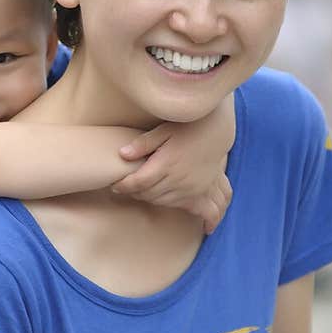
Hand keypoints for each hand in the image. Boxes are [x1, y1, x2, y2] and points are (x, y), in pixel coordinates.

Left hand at [114, 101, 234, 230]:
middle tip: (125, 188)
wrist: (216, 132)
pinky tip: (164, 199)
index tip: (115, 185)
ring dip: (148, 198)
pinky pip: (178, 205)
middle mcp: (178, 178)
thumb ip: (143, 143)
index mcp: (167, 163)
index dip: (124, 186)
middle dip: (133, 193)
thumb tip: (122, 154)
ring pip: (161, 202)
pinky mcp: (199, 192)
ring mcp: (190, 187)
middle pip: (148, 194)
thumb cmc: (187, 127)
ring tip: (140, 191)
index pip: (139, 182)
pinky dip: (165, 202)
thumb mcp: (164, 130)